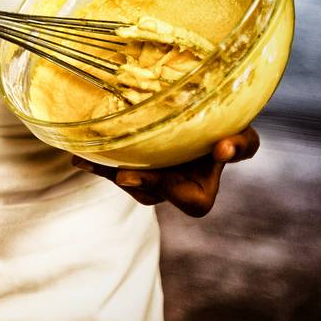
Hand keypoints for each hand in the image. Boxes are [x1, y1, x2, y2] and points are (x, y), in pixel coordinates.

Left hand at [71, 126, 260, 216]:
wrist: (196, 118)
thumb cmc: (225, 130)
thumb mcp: (241, 133)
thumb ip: (241, 144)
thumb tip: (223, 150)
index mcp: (200, 190)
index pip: (192, 202)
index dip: (180, 192)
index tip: (191, 162)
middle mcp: (172, 190)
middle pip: (152, 193)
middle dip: (139, 183)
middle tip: (123, 175)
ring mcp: (149, 181)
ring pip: (128, 183)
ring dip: (108, 172)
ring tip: (87, 161)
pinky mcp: (130, 167)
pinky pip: (111, 170)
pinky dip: (97, 163)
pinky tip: (78, 156)